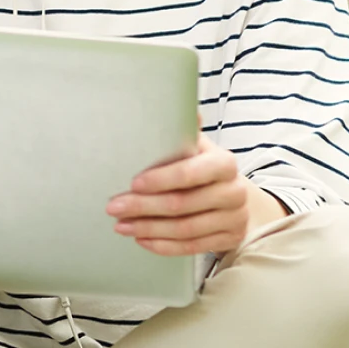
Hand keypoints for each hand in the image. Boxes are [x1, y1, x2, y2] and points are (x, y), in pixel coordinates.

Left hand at [106, 136, 277, 256]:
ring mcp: (235, 218)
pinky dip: (163, 245)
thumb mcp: (197, 147)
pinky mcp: (230, 239)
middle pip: (183, 205)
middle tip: (113, 207)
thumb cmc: (203, 167)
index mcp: (224, 163)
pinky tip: (141, 239)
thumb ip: (181, 130)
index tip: (132, 183)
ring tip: (121, 226)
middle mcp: (234, 191)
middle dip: (143, 207)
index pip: (191, 173)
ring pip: (185, 229)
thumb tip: (167, 100)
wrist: (233, 195)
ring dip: (148, 229)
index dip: (160, 180)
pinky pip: (192, 247)